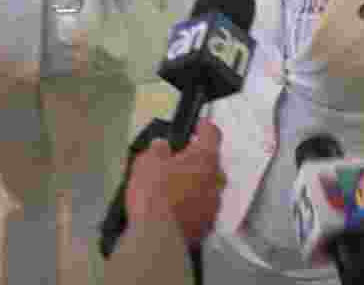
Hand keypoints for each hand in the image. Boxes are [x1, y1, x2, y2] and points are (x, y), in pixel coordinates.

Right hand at [125, 119, 224, 245]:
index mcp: (205, 158)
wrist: (157, 237)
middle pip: (211, 162)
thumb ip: (158, 149)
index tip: (197, 126)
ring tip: (174, 189)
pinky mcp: (207, 225)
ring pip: (208, 187)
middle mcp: (216, 179)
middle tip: (177, 162)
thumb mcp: (147, 162)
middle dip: (196, 160)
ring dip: (195, 184)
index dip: (204, 126)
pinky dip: (192, 205)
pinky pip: (202, 208)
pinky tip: (176, 209)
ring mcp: (214, 204)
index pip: (212, 133)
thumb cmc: (154, 194)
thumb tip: (163, 145)